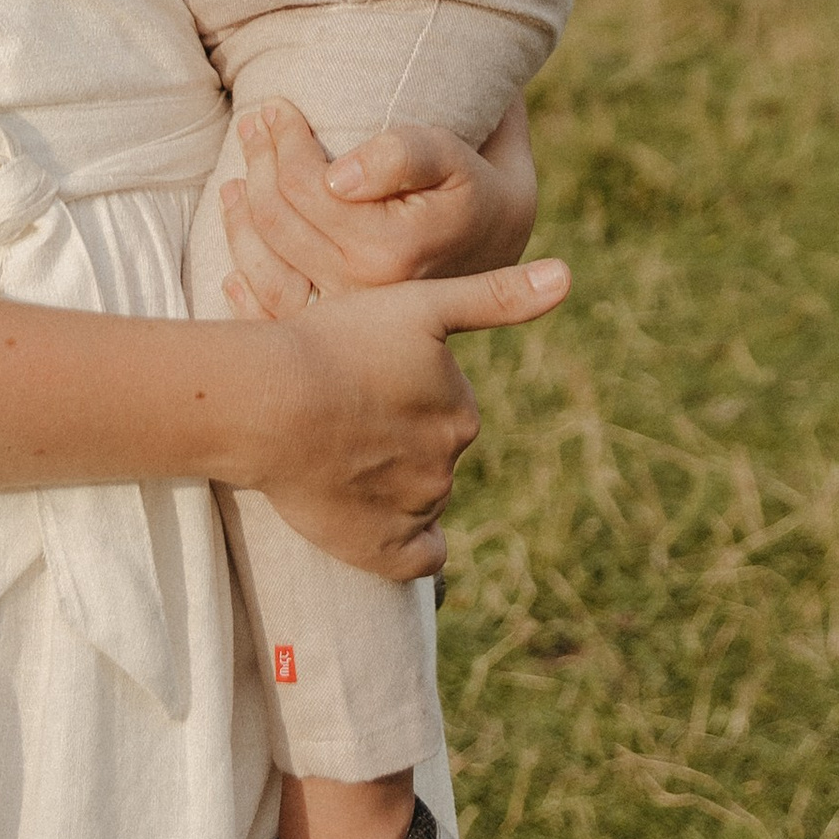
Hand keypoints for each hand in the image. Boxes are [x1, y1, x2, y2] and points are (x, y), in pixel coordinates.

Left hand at [218, 98, 540, 315]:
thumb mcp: (458, 158)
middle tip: (253, 124)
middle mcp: (362, 294)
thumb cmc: (479, 188)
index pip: (305, 185)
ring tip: (237, 177)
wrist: (505, 253)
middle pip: (278, 219)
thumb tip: (338, 177)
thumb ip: (406, 155)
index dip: (283, 139)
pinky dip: (245, 282)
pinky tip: (233, 260)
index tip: (275, 106)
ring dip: (239, 216)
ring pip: (262, 266)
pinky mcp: (339, 335)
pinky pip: (273, 313)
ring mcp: (347, 319)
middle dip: (258, 162)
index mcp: (388, 250)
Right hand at [252, 259, 569, 577]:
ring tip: (334, 460)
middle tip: (341, 422)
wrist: (270, 400)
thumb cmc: (335, 343)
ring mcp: (416, 512)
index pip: (439, 414)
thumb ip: (496, 297)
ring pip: (414, 503)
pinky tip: (369, 520)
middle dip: (396, 444)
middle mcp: (447, 465)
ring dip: (387, 487)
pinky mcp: (383, 552)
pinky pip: (416, 560)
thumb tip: (569, 278)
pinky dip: (403, 545)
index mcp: (459, 413)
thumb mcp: (420, 304)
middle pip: (427, 459)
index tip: (360, 384)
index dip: (398, 400)